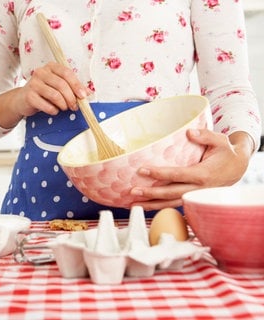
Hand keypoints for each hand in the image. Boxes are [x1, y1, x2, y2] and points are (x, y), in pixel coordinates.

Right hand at [0, 62, 87, 127]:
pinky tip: (53, 111)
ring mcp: (33, 83)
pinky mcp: (29, 96)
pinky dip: (53, 110)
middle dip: (71, 98)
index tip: (83, 96)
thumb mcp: (59, 88)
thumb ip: (74, 88)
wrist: (23, 100)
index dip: (76, 85)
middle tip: (75, 107)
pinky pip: (46, 105)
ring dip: (63, 105)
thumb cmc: (44, 93)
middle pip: (61, 85)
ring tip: (64, 108)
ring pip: (55, 95)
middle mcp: (41, 72)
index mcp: (51, 67)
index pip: (67, 73)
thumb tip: (89, 93)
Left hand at [130, 129, 253, 210]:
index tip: (142, 170)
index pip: (177, 174)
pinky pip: (175, 204)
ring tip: (135, 204)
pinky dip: (161, 206)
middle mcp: (198, 188)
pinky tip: (148, 205)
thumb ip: (205, 135)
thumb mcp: (220, 141)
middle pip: (171, 193)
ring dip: (153, 204)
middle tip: (133, 191)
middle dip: (151, 194)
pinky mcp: (193, 197)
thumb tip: (189, 132)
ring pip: (171, 203)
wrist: (238, 168)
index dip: (159, 174)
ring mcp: (195, 195)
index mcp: (203, 174)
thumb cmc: (227, 153)